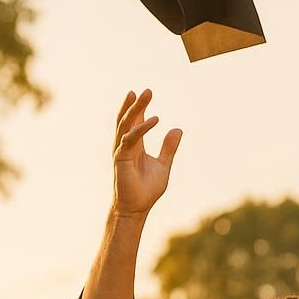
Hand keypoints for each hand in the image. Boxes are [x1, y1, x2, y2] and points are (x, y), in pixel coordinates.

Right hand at [111, 89, 181, 217]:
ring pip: (125, 125)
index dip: (140, 108)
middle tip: (146, 90)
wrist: (136, 208)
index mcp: (135, 146)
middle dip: (136, 104)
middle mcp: (126, 145)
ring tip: (143, 95)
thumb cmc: (147, 189)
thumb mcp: (164, 165)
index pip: (135, 122)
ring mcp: (121, 151)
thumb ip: (169, 148)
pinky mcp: (121, 158)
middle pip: (128, 119)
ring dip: (134, 109)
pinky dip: (141, 128)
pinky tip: (153, 120)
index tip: (146, 93)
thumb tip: (178, 129)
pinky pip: (130, 139)